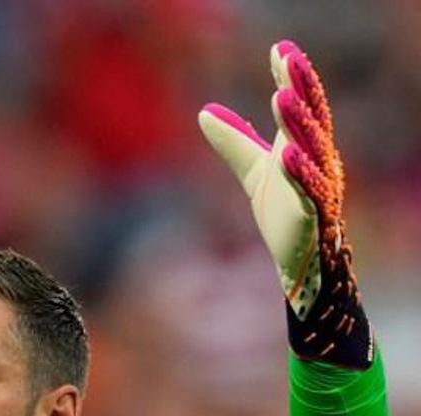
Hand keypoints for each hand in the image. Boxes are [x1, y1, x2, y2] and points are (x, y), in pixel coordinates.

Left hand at [199, 40, 370, 366]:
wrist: (298, 259)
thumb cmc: (283, 210)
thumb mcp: (254, 170)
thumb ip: (234, 142)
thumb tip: (205, 112)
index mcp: (306, 146)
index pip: (303, 105)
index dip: (294, 77)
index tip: (281, 48)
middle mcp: (319, 161)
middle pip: (312, 120)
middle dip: (301, 89)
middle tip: (287, 61)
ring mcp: (319, 187)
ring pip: (314, 150)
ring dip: (299, 124)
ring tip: (283, 97)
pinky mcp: (313, 216)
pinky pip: (310, 190)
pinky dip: (300, 171)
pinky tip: (286, 154)